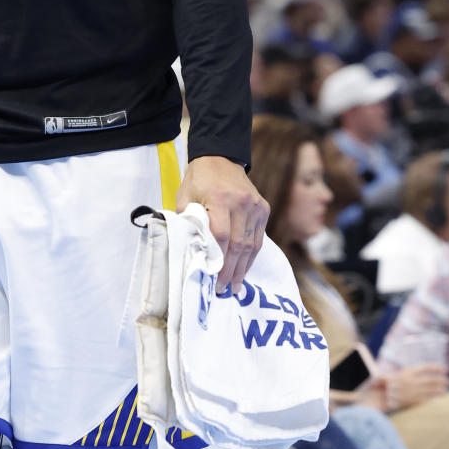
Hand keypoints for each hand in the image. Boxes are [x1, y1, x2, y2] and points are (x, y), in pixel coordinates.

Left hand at [177, 156, 269, 292]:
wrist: (220, 157)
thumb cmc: (198, 181)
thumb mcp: (185, 197)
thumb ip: (188, 222)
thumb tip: (189, 251)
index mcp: (219, 199)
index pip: (221, 236)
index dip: (217, 261)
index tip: (212, 279)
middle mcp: (241, 202)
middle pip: (238, 244)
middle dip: (231, 271)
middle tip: (223, 290)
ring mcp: (255, 206)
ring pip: (252, 244)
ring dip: (243, 268)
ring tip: (235, 287)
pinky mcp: (263, 208)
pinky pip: (258, 238)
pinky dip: (251, 256)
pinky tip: (243, 269)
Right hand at [384, 364, 448, 411]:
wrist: (374, 400)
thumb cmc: (380, 388)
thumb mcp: (385, 377)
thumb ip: (400, 375)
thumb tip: (408, 373)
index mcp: (405, 373)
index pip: (424, 368)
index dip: (435, 367)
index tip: (444, 368)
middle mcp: (409, 382)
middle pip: (430, 380)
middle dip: (441, 380)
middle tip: (448, 381)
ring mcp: (411, 393)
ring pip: (430, 391)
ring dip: (439, 390)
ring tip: (446, 391)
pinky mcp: (411, 402)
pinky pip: (425, 399)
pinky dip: (433, 398)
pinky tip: (438, 398)